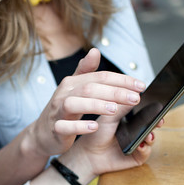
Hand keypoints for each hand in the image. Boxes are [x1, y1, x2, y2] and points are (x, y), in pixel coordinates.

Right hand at [26, 48, 146, 157]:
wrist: (42, 133)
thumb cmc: (62, 110)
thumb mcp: (73, 89)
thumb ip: (85, 71)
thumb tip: (95, 51)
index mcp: (72, 83)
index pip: (100, 77)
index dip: (122, 80)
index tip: (141, 86)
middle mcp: (63, 94)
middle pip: (89, 88)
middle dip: (114, 92)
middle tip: (135, 98)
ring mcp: (57, 112)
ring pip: (74, 104)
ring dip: (95, 105)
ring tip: (115, 110)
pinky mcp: (55, 129)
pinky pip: (65, 127)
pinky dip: (79, 126)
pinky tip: (94, 127)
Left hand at [72, 108, 163, 175]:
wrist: (89, 153)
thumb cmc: (97, 133)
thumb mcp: (108, 117)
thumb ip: (121, 107)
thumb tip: (136, 94)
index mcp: (131, 118)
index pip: (146, 111)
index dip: (152, 108)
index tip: (157, 104)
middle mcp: (136, 130)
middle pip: (152, 124)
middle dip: (157, 121)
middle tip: (159, 120)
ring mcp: (138, 143)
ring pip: (151, 138)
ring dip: (151, 136)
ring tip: (148, 135)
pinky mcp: (136, 156)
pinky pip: (145, 152)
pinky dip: (144, 149)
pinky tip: (140, 146)